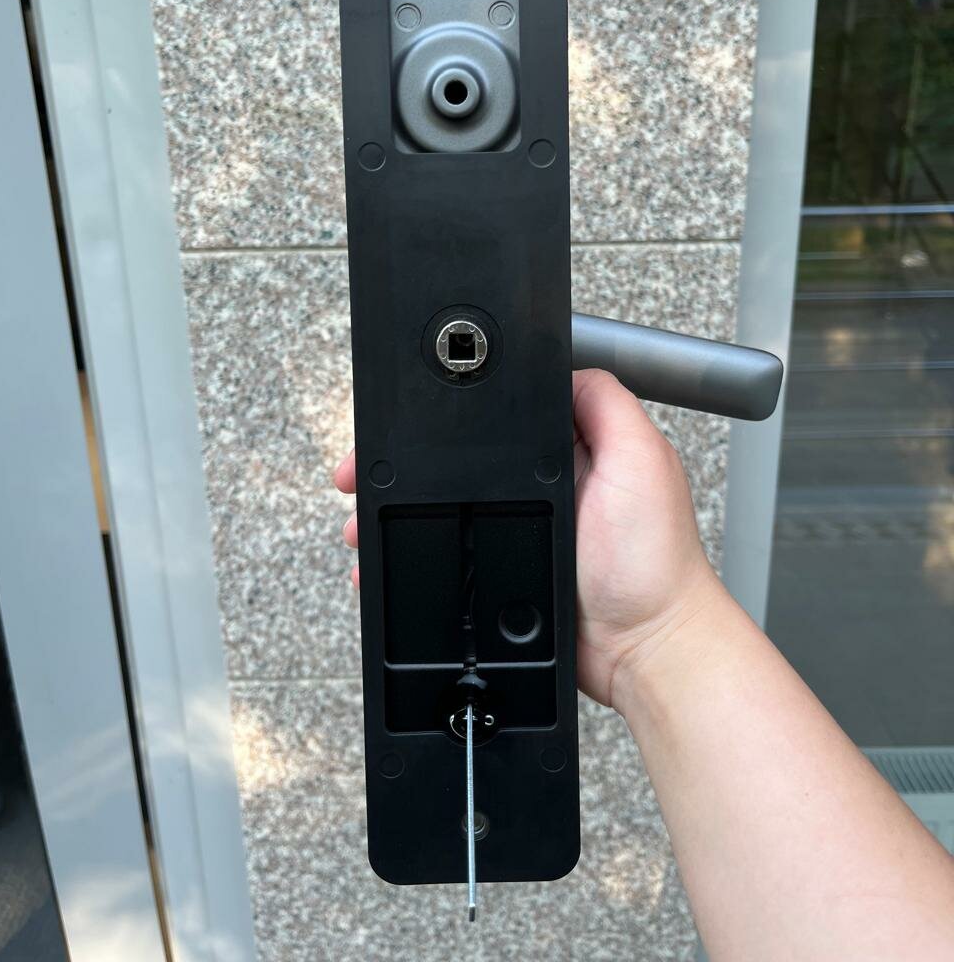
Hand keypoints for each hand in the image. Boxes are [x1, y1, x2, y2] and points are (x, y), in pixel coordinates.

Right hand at [333, 367, 717, 709]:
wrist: (641, 651)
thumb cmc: (652, 563)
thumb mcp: (642, 460)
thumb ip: (605, 403)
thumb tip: (562, 363)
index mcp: (572, 446)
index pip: (501, 409)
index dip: (455, 408)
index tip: (412, 415)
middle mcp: (541, 482)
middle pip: (458, 455)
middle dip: (408, 460)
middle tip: (365, 470)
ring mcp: (517, 527)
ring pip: (440, 506)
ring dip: (397, 507)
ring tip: (364, 515)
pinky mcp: (500, 570)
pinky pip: (444, 554)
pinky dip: (412, 554)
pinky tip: (383, 556)